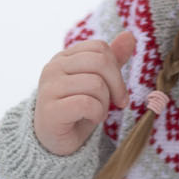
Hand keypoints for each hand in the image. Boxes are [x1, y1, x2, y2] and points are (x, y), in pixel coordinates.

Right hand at [33, 30, 135, 156]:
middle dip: (116, 85)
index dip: (116, 68)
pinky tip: (91, 120)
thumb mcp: (97, 82)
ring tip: (97, 112)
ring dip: (105, 103)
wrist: (54, 143)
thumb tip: (129, 35)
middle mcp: (53, 67)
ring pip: (96, 84)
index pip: (100, 48)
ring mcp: (49, 88)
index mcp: (64, 57)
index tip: (118, 91)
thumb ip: (111, 60)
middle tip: (117, 103)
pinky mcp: (50, 110)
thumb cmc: (77, 110)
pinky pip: (87, 104)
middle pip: (100, 61)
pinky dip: (97, 114)